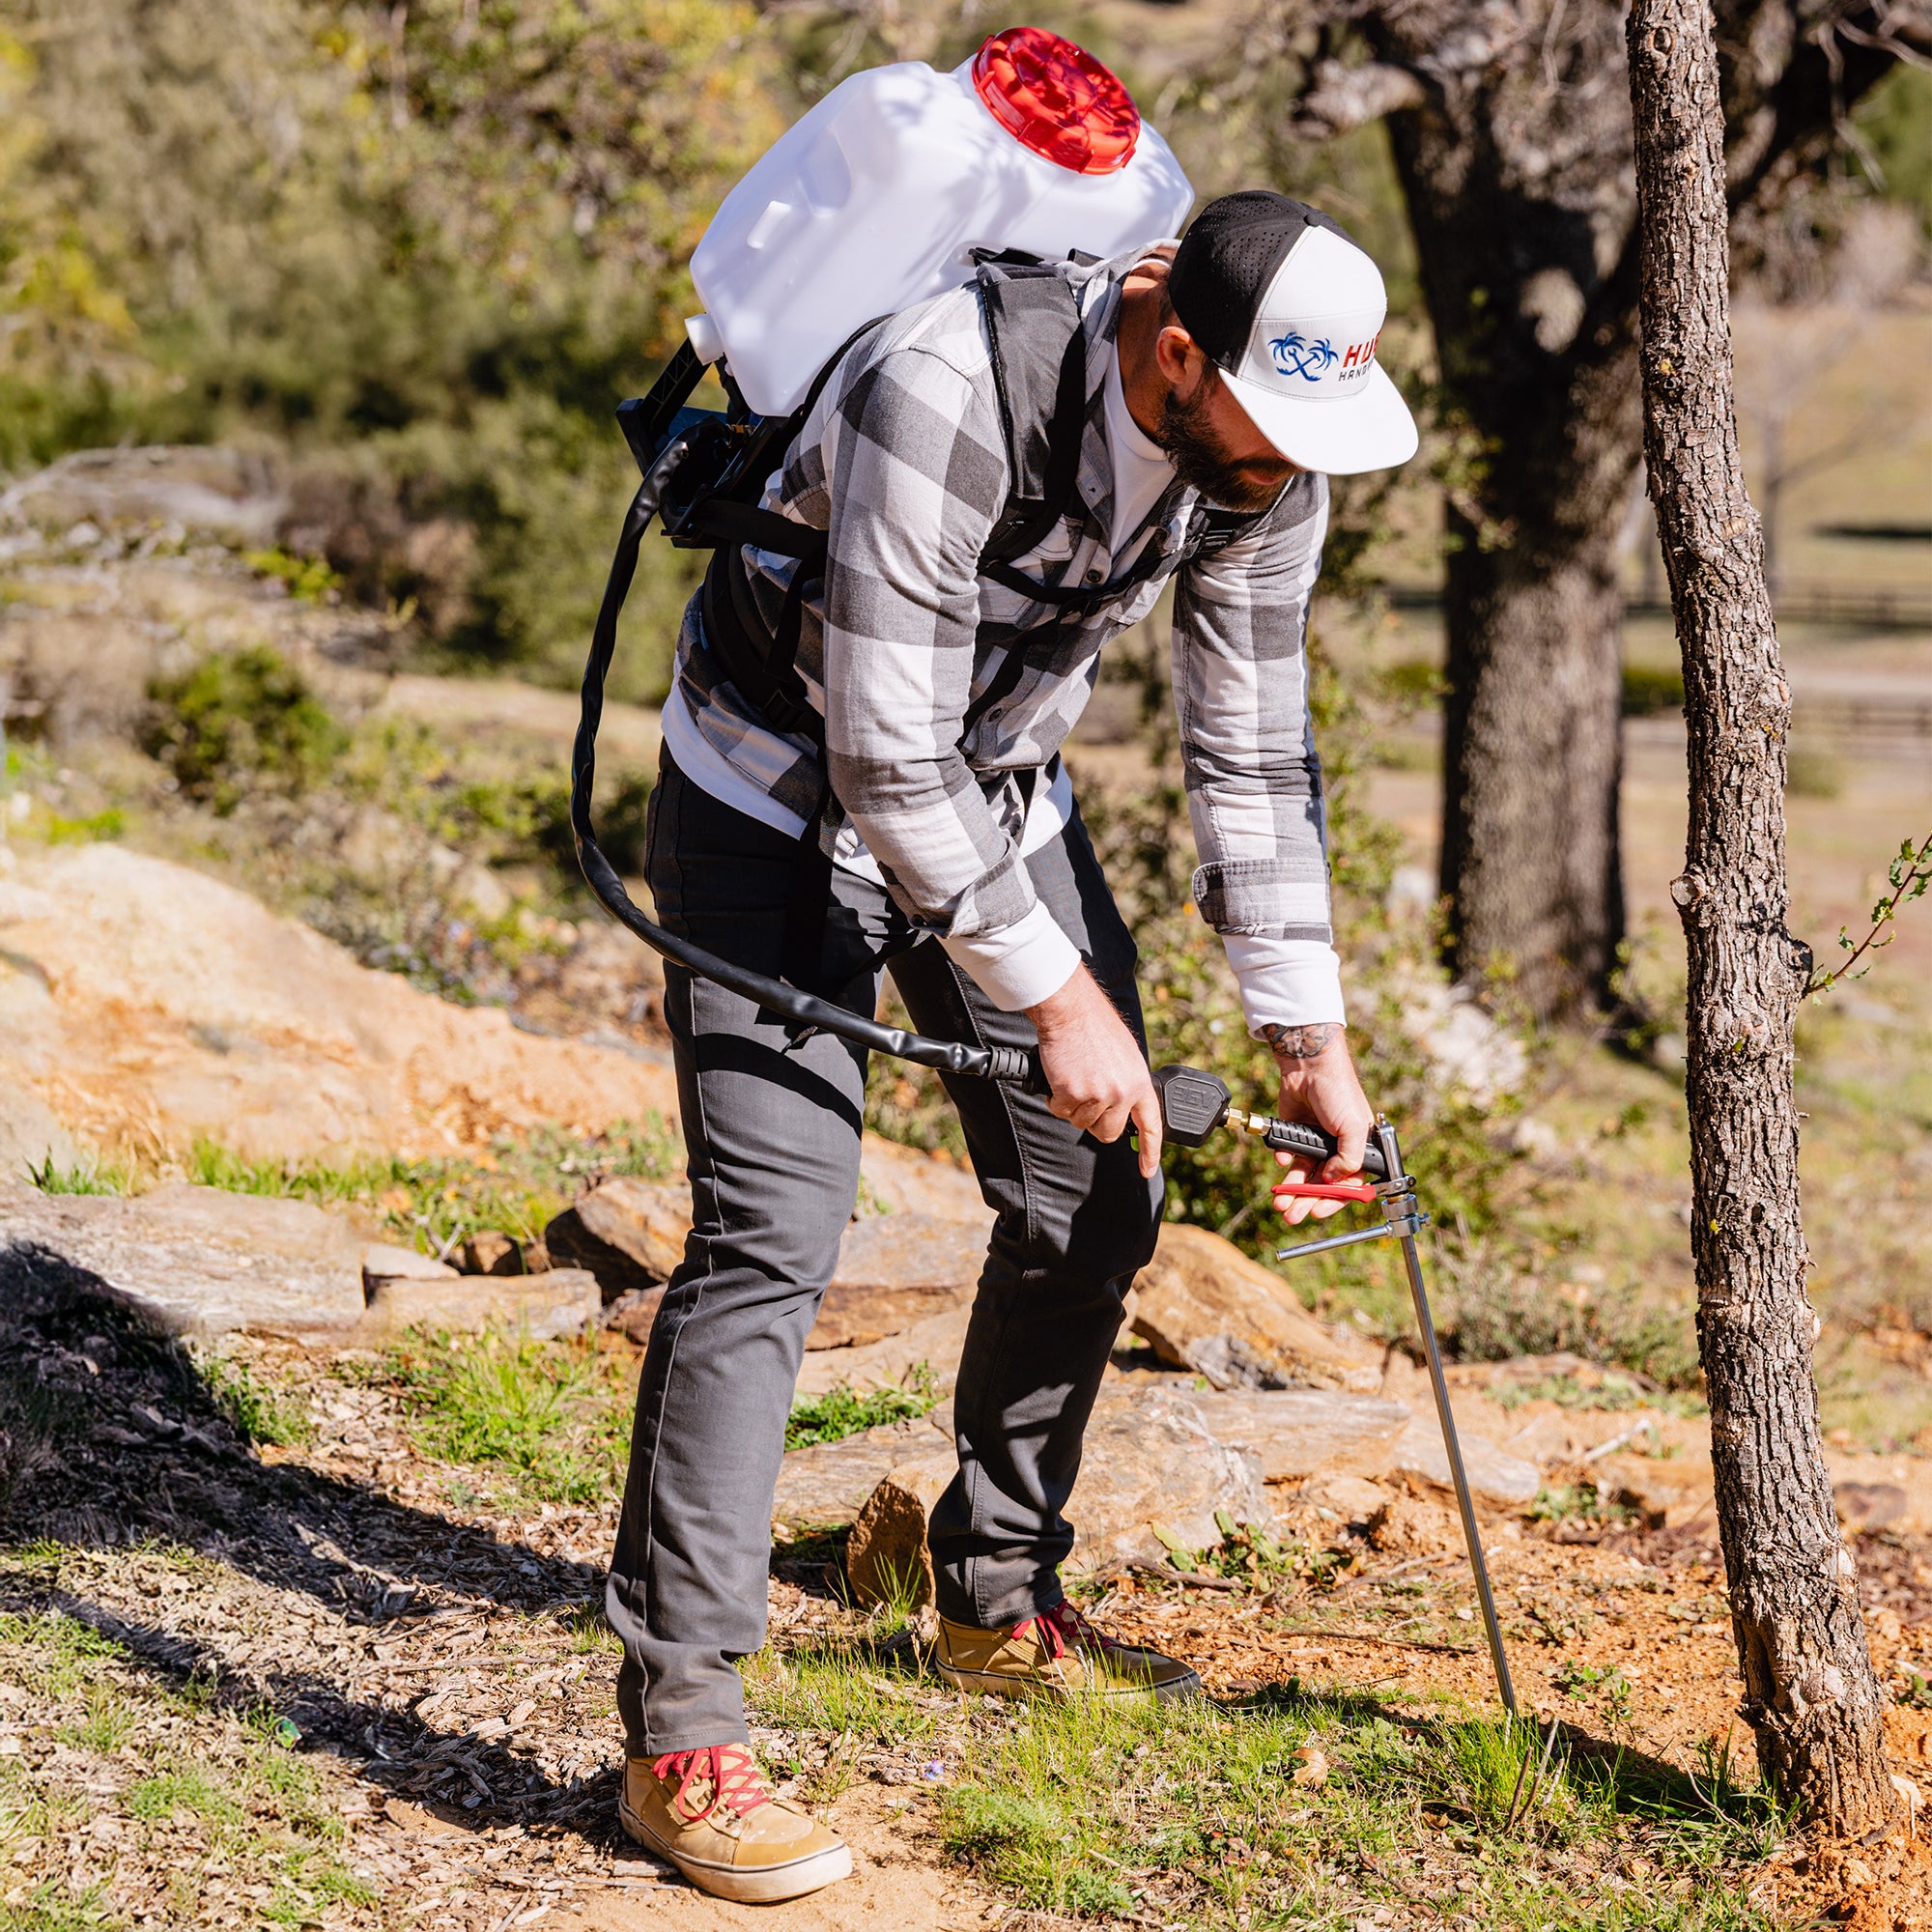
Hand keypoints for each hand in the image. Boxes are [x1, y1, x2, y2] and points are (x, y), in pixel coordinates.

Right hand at [1027, 967, 1162, 1179]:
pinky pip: (1061, 1112)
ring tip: (1074, 1078)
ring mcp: (1097, 1096)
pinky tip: (1061, 1077)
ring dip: (1074, 1107)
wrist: (1072, 1011)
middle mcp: (1122, 1093)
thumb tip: (1124, 1108)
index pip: (1151, 1125)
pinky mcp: (1072, 1095)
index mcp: (1140, 1083)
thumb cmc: (1096, 1027)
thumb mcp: (1126, 1056)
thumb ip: (1128, 1083)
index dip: (1150, 1151)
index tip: (1147, 1169)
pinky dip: (1057, 1099)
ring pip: (1082, 1123)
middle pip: (1109, 1133)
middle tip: (1087, 1100)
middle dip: (1096, 1123)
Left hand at [1260, 1023, 1373, 1224]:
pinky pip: (1289, 1156)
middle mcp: (1337, 1150)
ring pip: (1303, 1176)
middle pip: (1323, 1185)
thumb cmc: (1338, 1092)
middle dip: (1307, 1202)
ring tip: (1280, 1203)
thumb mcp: (1353, 1128)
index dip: (1334, 1200)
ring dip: (1292, 1191)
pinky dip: (1284, 1161)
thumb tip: (1334, 1180)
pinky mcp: (1295, 1134)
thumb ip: (1350, 1159)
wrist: (1308, 1067)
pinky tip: (1282, 1160)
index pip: (1349, 1185)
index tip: (1319, 1211)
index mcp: (1358, 1149)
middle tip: (1293, 1216)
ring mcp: (1315, 1143)